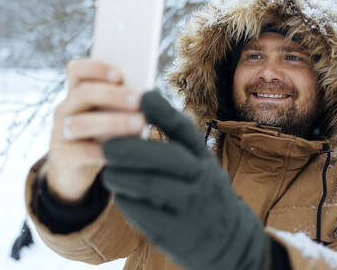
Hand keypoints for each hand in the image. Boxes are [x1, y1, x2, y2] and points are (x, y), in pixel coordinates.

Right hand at [45, 58, 146, 202]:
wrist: (80, 171)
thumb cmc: (105, 137)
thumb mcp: (112, 117)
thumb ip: (124, 105)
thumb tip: (149, 99)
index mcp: (78, 92)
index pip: (77, 70)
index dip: (96, 68)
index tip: (120, 76)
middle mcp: (66, 108)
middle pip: (83, 93)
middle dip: (113, 95)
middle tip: (139, 101)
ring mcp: (60, 132)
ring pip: (80, 123)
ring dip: (113, 122)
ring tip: (139, 125)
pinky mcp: (62, 156)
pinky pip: (81, 152)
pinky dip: (104, 152)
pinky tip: (123, 152)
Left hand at [101, 91, 268, 269]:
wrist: (229, 240)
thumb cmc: (202, 192)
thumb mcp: (198, 165)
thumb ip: (174, 140)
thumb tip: (142, 101)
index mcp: (204, 158)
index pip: (184, 129)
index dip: (162, 110)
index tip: (140, 96)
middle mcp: (204, 178)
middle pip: (167, 156)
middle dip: (131, 148)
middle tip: (107, 147)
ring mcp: (193, 206)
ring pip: (151, 184)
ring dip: (122, 176)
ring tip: (108, 173)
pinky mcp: (177, 232)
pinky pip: (144, 213)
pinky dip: (127, 201)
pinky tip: (121, 195)